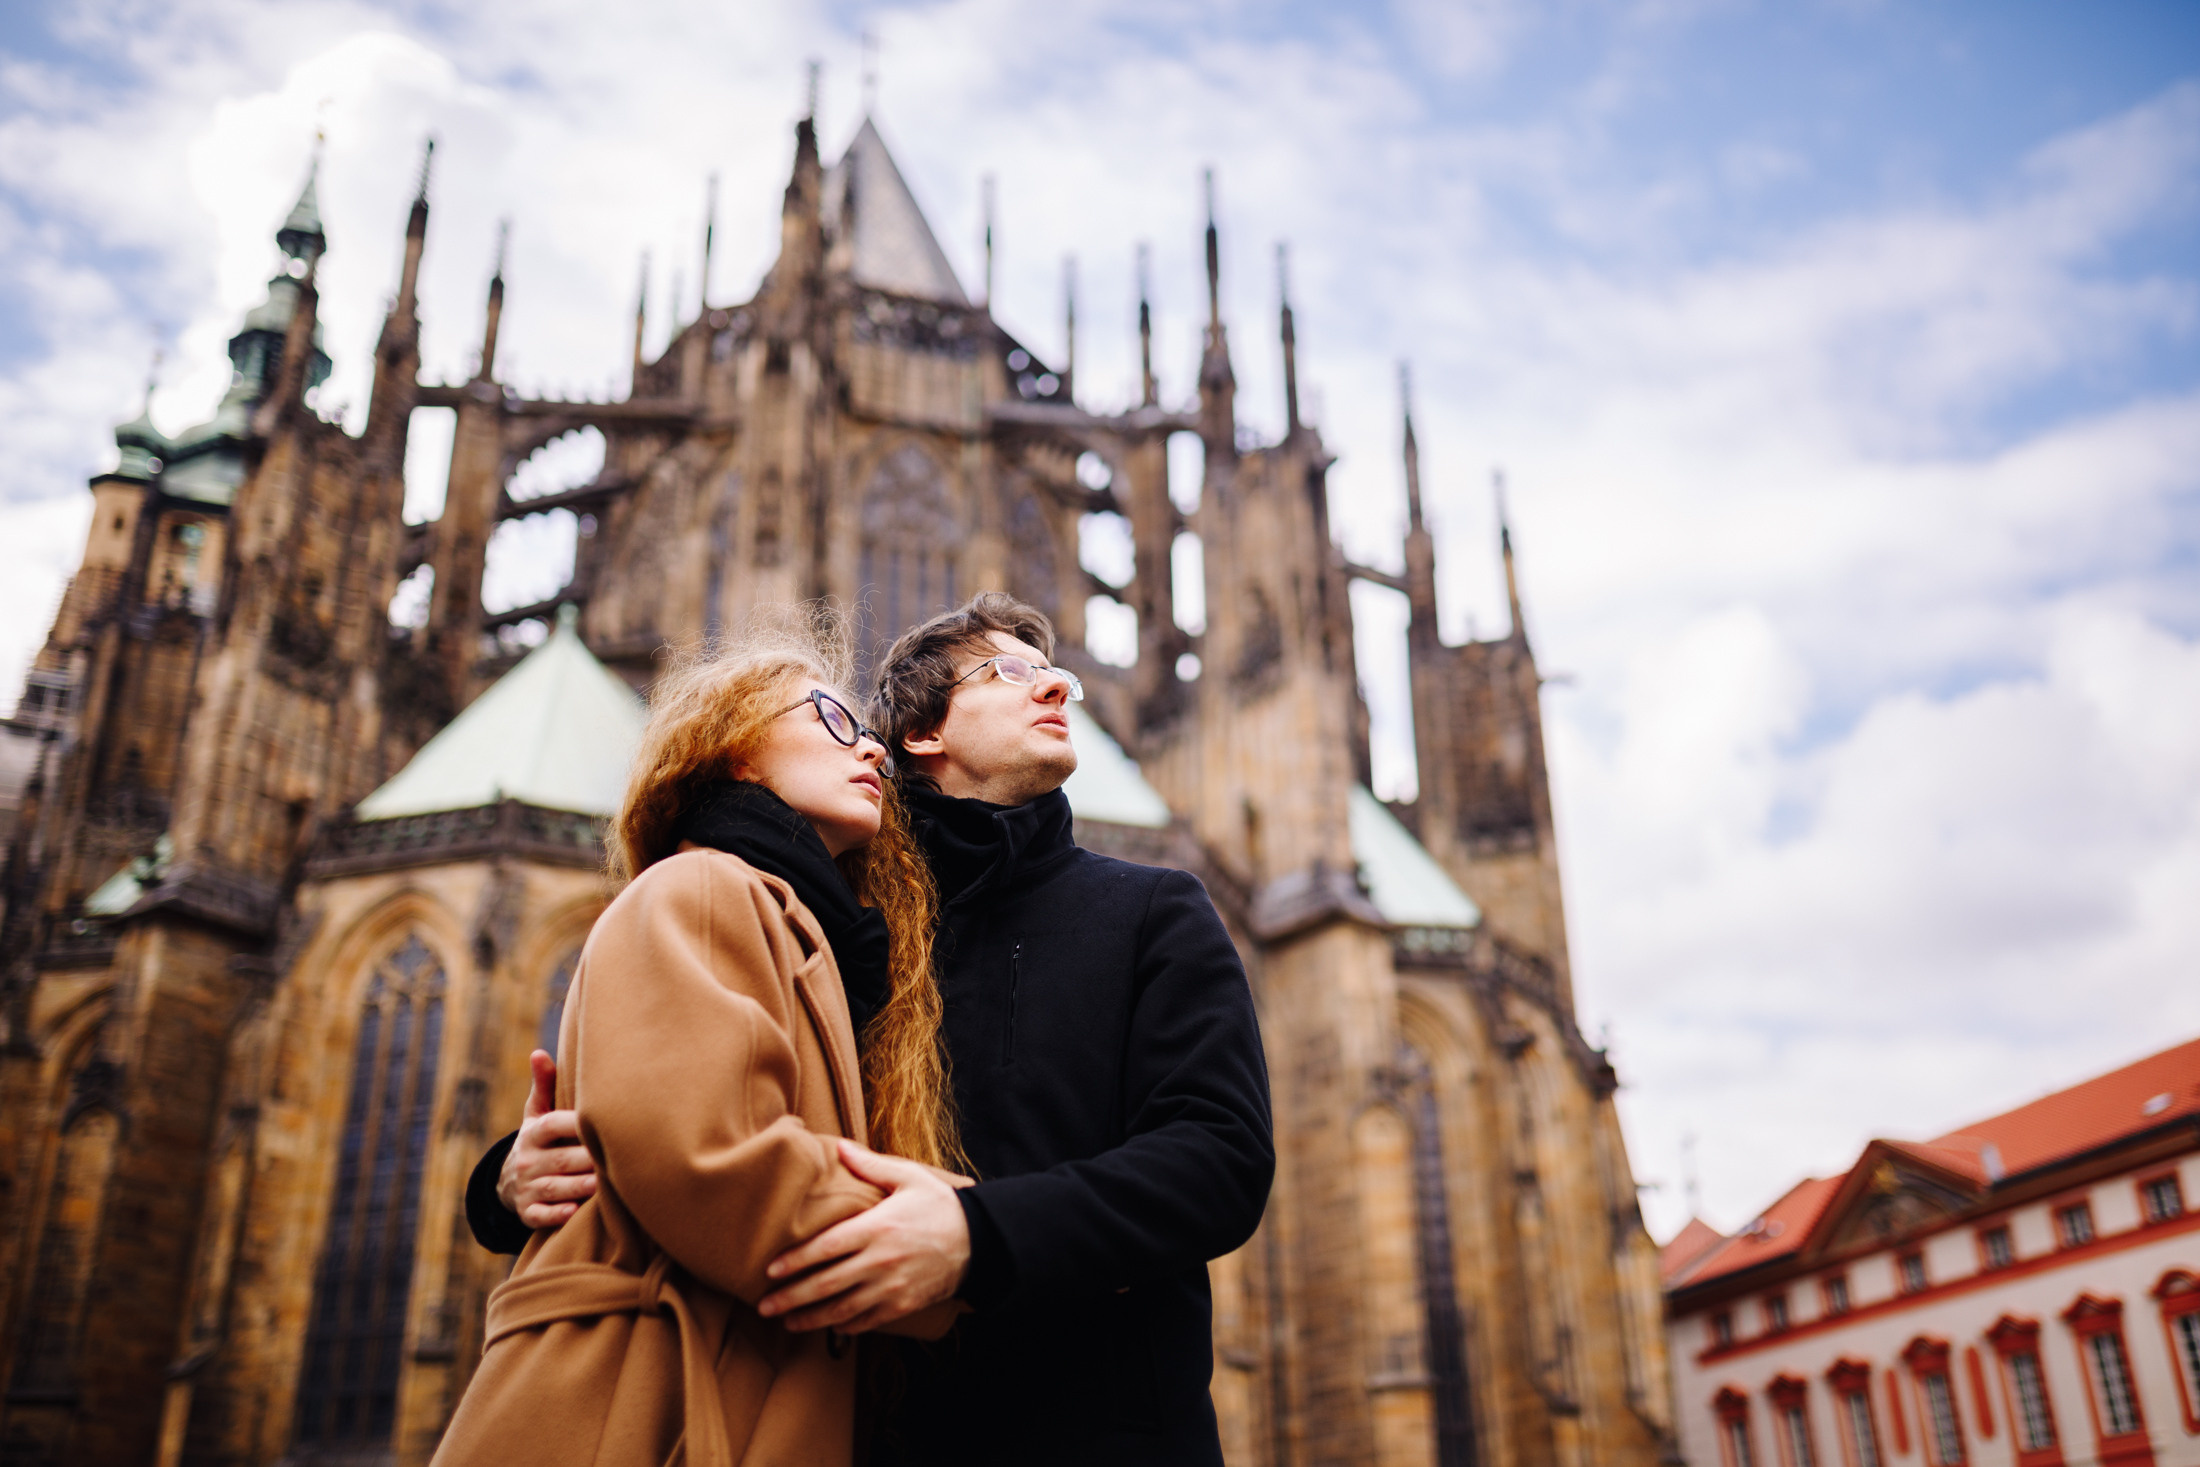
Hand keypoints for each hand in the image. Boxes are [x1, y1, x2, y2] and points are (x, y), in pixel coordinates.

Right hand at [496, 1050, 597, 1228]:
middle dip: (588, 1159)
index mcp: (534, 1133)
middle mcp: (529, 1160)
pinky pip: (541, 1215)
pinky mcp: (528, 1212)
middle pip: (562, 1159)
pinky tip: (575, 1211)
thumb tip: (539, 1052)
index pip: (555, 1125)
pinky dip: (556, 1214)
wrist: (511, 1181)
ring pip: (555, 1187)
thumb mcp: (537, 1113)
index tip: (607, 1120)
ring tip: (606, 1184)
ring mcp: (527, 1187)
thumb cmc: (540, 1140)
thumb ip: (544, 1085)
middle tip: (621, 1156)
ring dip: (579, 1186)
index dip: (579, 1124)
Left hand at [756, 1139, 971, 1333]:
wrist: (979, 1241)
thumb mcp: (909, 1177)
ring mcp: (891, 1288)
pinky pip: (866, 1321)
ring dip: (810, 1318)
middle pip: (826, 1284)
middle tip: (763, 1306)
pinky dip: (843, 1325)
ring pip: (842, 1309)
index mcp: (877, 1227)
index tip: (770, 1270)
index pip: (825, 1248)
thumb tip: (838, 1147)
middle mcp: (880, 1262)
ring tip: (786, 1322)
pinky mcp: (903, 1305)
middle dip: (791, 1298)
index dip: (795, 1261)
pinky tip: (827, 1324)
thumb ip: (870, 1165)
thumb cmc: (940, 1205)